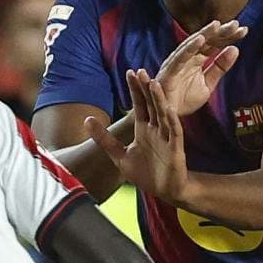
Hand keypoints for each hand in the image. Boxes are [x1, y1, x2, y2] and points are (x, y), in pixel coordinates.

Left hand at [87, 69, 186, 201]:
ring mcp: (166, 138)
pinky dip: (172, 122)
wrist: (164, 191)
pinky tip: (169, 110)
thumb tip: (87, 120)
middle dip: (146, 88)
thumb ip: (103, 139)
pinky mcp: (176, 149)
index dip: (135, 89)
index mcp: (143, 128)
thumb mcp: (118, 156)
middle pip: (151, 104)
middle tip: (140, 71)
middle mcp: (155, 129)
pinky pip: (174, 133)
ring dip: (159, 100)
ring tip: (154, 84)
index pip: (139, 104)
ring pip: (163, 114)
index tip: (130, 72)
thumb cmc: (145, 173)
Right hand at [154, 20, 245, 115]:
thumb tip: (235, 49)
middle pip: (206, 41)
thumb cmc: (184, 100)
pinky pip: (180, 57)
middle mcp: (187, 57)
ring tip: (218, 25)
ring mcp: (177, 62)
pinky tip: (201, 39)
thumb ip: (220, 68)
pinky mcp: (169, 71)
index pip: (215, 44)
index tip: (244, 30)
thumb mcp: (208, 84)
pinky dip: (189, 47)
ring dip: (205, 33)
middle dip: (220, 32)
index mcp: (197, 59)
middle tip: (236, 24)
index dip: (228, 37)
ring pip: (192, 44)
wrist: (168, 117)